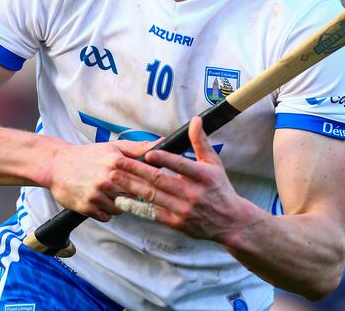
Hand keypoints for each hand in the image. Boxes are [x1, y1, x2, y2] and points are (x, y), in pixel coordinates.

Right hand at [46, 139, 154, 221]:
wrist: (57, 165)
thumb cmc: (89, 155)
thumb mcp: (114, 147)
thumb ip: (140, 147)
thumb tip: (164, 141)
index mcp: (116, 162)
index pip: (145, 178)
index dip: (152, 184)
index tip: (157, 186)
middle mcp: (107, 179)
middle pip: (135, 195)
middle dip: (135, 195)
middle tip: (130, 190)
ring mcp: (96, 194)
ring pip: (122, 208)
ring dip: (120, 204)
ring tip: (110, 193)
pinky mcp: (87, 207)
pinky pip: (107, 216)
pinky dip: (106, 211)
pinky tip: (100, 200)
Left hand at [110, 116, 252, 242]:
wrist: (230, 222)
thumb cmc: (219, 188)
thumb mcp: (214, 163)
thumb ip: (200, 142)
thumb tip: (195, 120)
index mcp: (203, 176)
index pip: (181, 165)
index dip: (165, 159)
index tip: (148, 152)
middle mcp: (193, 193)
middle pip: (161, 181)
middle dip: (136, 170)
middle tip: (117, 162)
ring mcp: (184, 210)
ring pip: (153, 196)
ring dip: (131, 186)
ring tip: (115, 177)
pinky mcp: (177, 224)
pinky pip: (154, 214)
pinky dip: (137, 207)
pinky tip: (122, 199)